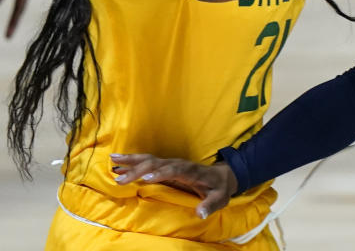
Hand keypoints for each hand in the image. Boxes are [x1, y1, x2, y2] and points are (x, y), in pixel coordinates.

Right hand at [111, 153, 236, 219]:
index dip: (161, 173)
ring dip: (131, 160)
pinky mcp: (166, 166)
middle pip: (157, 163)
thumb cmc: (219, 189)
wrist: (222, 176)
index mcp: (191, 172)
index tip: (146, 178)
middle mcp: (179, 165)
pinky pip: (148, 162)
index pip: (174, 170)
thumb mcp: (219, 199)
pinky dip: (133, 162)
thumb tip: (200, 214)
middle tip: (119, 178)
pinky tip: (118, 163)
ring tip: (113, 160)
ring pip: (150, 159)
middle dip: (138, 169)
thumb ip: (210, 205)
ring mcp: (171, 164)